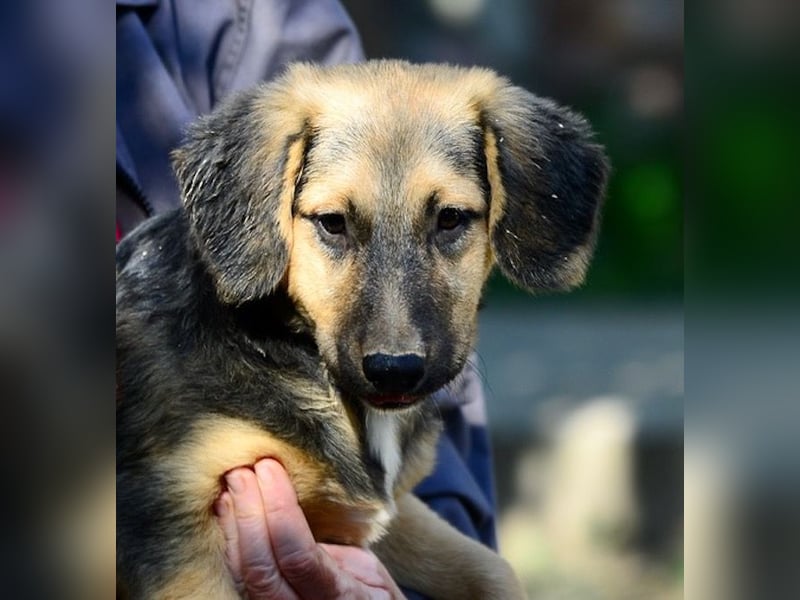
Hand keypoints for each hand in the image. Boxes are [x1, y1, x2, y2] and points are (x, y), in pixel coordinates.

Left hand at [215, 459, 404, 599]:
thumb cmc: (374, 595)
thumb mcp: (370, 571)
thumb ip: (336, 548)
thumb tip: (297, 502)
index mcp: (339, 598)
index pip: (298, 556)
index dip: (280, 509)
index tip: (270, 468)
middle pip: (261, 567)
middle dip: (248, 513)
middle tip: (242, 471)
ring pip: (241, 574)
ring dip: (232, 524)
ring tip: (231, 484)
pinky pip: (237, 577)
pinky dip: (229, 540)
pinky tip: (226, 510)